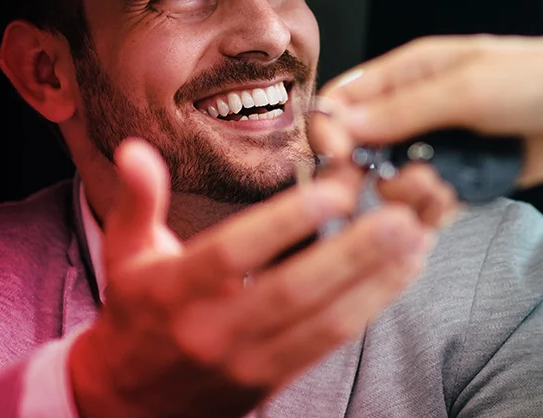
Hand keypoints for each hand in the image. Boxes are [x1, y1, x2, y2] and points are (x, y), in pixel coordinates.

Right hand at [68, 138, 458, 417]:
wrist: (131, 404)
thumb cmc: (137, 314)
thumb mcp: (127, 252)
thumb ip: (138, 199)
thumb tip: (136, 149)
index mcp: (176, 290)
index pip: (234, 253)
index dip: (286, 222)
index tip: (335, 188)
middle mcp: (213, 329)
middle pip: (293, 290)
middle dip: (353, 253)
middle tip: (398, 213)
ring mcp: (248, 361)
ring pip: (323, 322)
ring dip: (376, 281)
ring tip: (415, 238)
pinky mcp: (274, 381)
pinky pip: (329, 343)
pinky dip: (369, 306)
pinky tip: (401, 273)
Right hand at [317, 0, 542, 187]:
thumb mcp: (466, 87)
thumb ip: (401, 110)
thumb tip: (338, 123)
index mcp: (409, 72)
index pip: (342, 102)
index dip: (330, 133)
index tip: (339, 159)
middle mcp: (419, 110)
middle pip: (361, 150)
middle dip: (367, 174)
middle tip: (394, 184)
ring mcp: (444, 147)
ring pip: (394, 184)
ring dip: (408, 196)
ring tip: (440, 190)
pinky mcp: (469, 179)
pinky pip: (431, 206)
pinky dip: (432, 214)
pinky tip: (448, 207)